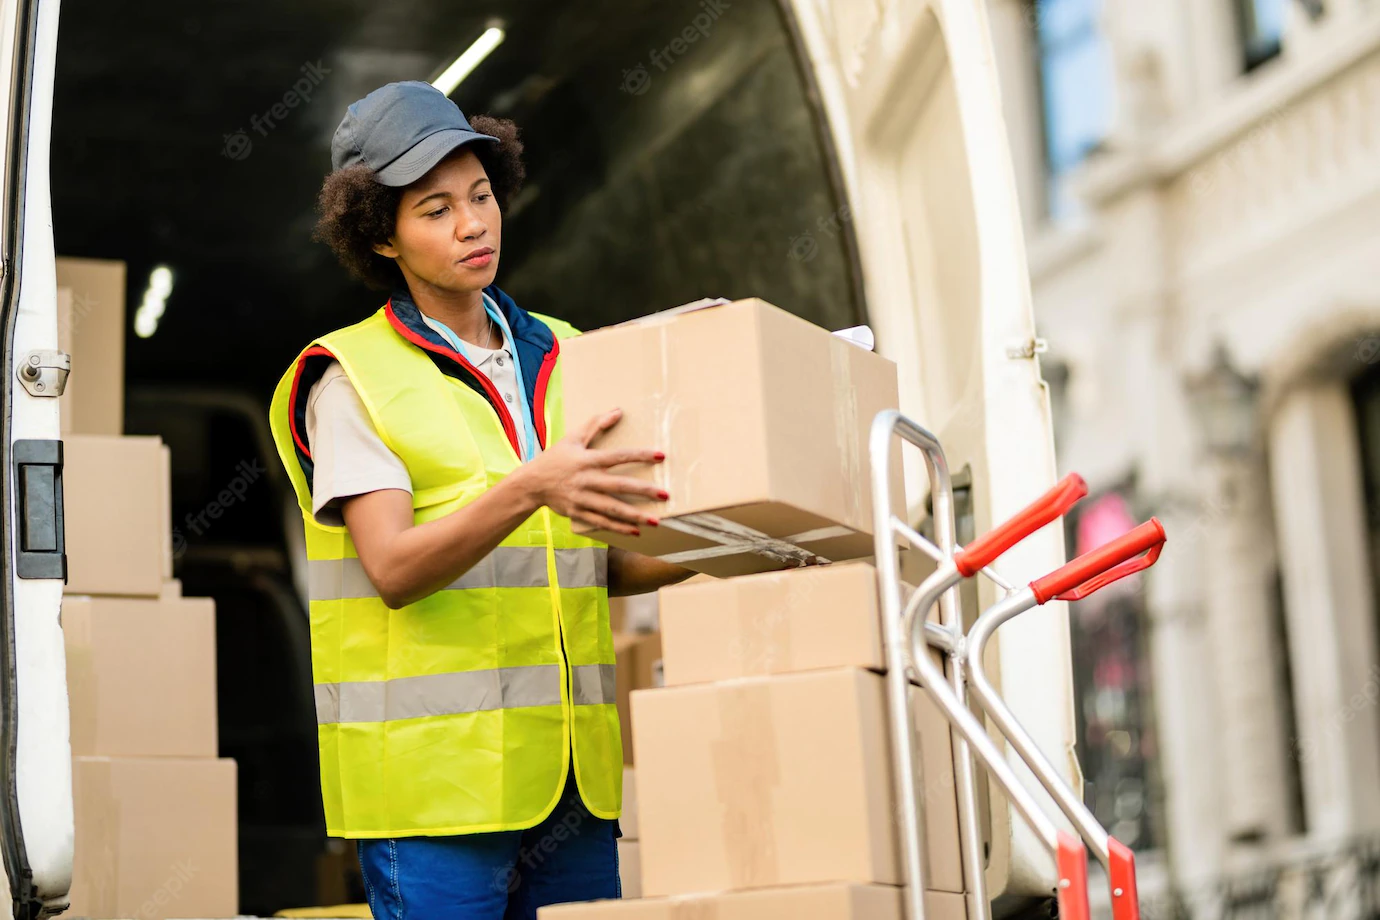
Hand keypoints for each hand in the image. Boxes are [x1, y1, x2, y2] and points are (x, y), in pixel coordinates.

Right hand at [518, 408, 667, 534]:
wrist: (531, 484)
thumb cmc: (555, 458)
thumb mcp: (573, 438)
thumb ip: (596, 424)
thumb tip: (618, 411)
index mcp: (587, 460)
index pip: (618, 456)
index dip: (639, 455)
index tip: (660, 456)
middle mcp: (586, 480)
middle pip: (619, 486)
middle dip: (643, 491)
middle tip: (665, 495)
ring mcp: (582, 499)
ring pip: (612, 508)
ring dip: (634, 516)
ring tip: (655, 521)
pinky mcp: (578, 513)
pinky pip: (601, 522)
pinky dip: (618, 528)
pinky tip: (636, 531)